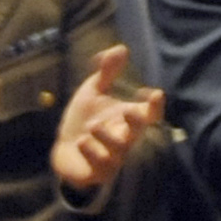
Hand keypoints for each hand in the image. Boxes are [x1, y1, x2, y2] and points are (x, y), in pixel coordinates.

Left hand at [51, 45, 163, 196]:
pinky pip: (101, 166)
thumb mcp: (93, 92)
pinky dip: (93, 154)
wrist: (64, 150)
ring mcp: (113, 156)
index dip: (155, 106)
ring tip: (92, 126)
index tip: (156, 94)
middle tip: (128, 111)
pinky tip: (82, 142)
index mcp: (128, 118)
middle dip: (136, 122)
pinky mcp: (98, 171)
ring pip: (118, 150)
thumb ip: (107, 73)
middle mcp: (125, 137)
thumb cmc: (84, 119)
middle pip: (138, 132)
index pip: (150, 113)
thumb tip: (120, 48)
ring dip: (107, 138)